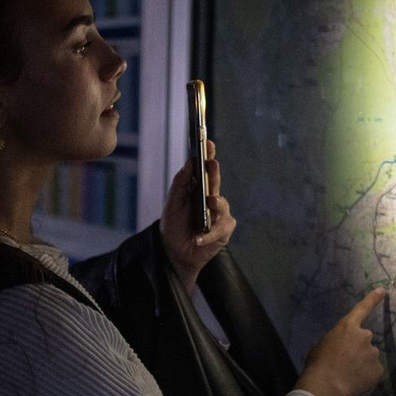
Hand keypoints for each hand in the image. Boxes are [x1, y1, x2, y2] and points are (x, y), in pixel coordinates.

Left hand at [160, 141, 235, 295]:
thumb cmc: (174, 226)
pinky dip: (207, 235)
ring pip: (222, 205)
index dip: (208, 155)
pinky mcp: (223, 231)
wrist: (175, 252)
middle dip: (214, 172)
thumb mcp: (172, 204)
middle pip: (215, 182)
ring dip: (216, 203)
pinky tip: (198, 238)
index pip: (205, 169)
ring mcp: (219, 214)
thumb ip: (180, 185)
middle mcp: (211, 198)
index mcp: (198, 188)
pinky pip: (220, 229)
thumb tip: (188, 164)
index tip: (208, 142)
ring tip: (209, 201)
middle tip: (211, 163)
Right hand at [295, 288, 386, 395]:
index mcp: (347, 327)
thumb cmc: (318, 363)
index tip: (383, 290)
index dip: (372, 299)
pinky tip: (354, 382)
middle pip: (364, 341)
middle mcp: (364, 336)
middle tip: (344, 362)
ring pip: (369, 357)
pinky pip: (373, 372)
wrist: (326, 385)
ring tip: (347, 375)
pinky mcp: (378, 370)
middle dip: (357, 349)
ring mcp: (373, 353)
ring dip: (361, 364)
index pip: (362, 309)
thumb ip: (336, 341)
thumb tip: (342, 347)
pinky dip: (366, 376)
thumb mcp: (321, 345)